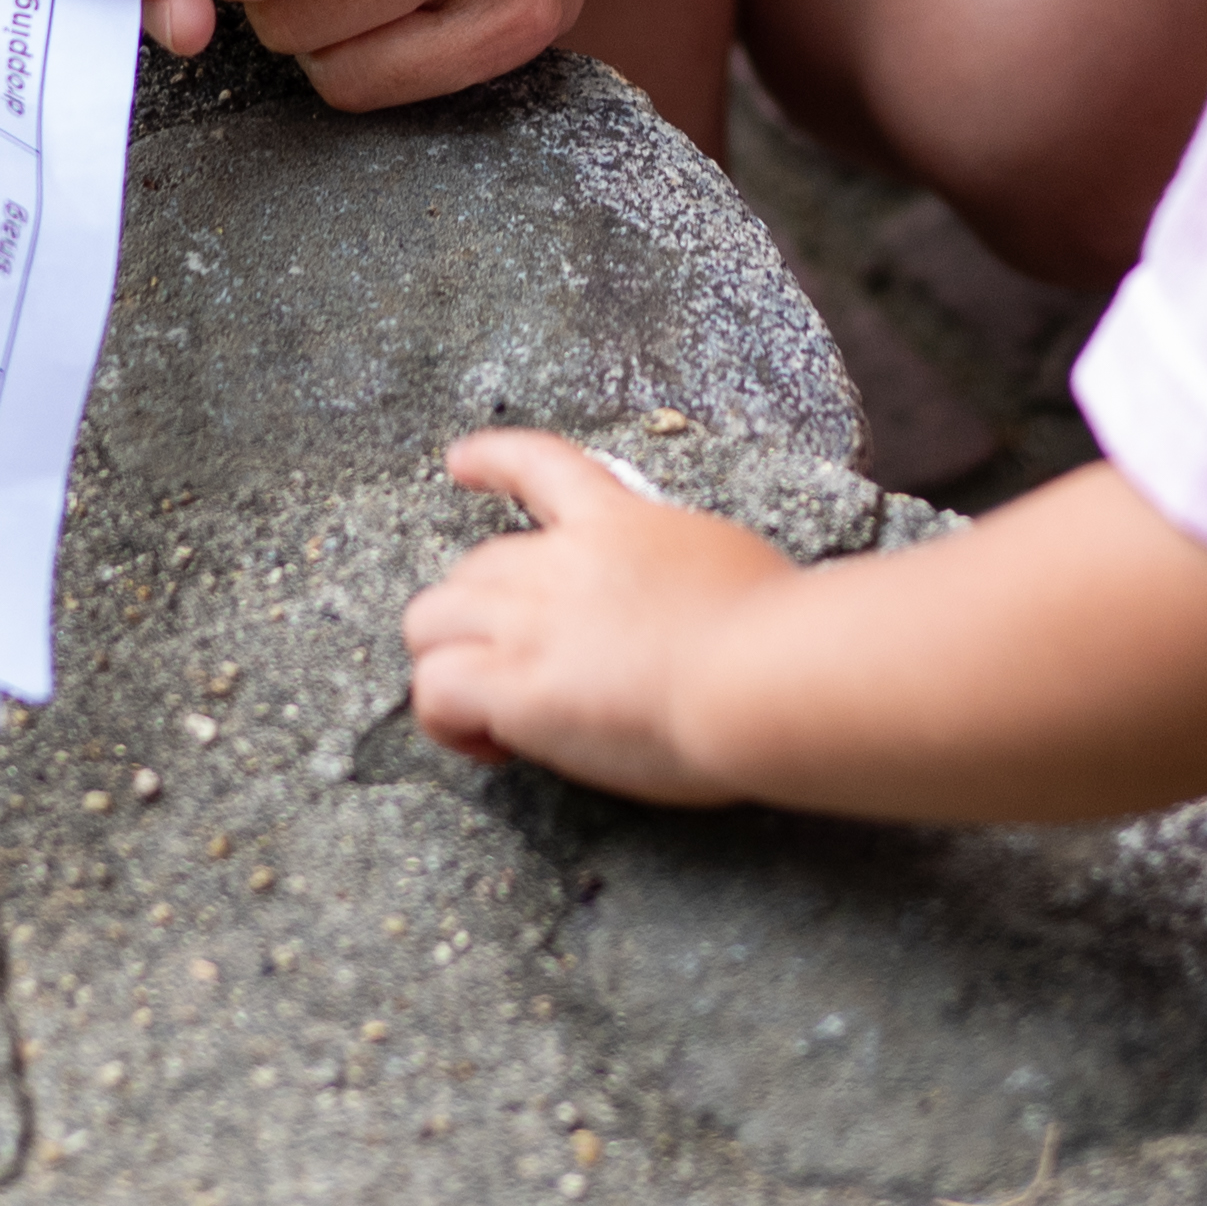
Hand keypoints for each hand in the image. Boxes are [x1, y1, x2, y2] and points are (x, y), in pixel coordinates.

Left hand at [402, 430, 793, 801]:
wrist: (763, 672)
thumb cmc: (776, 631)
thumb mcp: (727, 560)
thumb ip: (681, 568)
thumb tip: (685, 599)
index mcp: (618, 522)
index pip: (538, 466)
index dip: (491, 462)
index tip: (458, 463)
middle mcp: (560, 563)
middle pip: (471, 567)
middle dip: (479, 616)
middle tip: (515, 668)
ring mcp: (531, 620)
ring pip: (430, 621)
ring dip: (448, 660)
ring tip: (489, 711)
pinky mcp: (516, 685)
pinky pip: (434, 690)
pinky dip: (447, 720)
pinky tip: (489, 743)